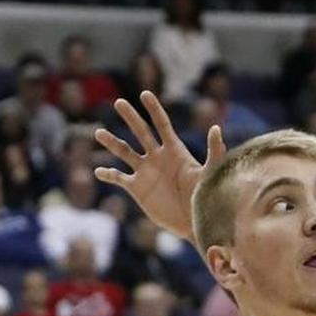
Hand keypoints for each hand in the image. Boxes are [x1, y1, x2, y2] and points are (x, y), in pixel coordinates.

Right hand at [94, 91, 226, 241]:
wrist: (195, 222)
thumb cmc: (206, 198)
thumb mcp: (210, 174)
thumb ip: (214, 152)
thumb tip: (216, 127)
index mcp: (175, 151)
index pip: (162, 125)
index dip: (154, 109)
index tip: (145, 94)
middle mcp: (158, 157)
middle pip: (141, 132)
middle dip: (131, 117)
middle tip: (119, 102)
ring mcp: (145, 172)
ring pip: (124, 152)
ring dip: (111, 142)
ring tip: (99, 133)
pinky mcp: (136, 188)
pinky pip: (118, 178)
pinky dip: (108, 174)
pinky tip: (99, 171)